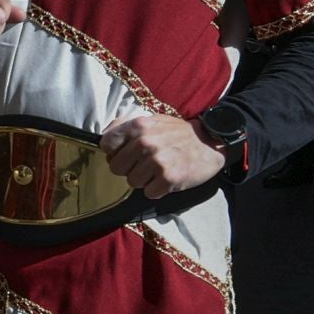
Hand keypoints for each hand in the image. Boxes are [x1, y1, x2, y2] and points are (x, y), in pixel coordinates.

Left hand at [100, 114, 225, 199]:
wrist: (209, 142)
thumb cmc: (177, 133)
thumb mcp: (151, 120)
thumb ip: (126, 126)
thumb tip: (104, 140)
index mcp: (137, 126)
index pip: (106, 144)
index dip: (113, 152)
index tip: (124, 153)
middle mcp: (144, 143)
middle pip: (116, 167)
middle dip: (128, 168)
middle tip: (144, 164)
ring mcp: (156, 161)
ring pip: (132, 182)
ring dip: (144, 179)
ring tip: (159, 169)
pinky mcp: (168, 178)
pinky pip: (149, 192)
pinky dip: (157, 189)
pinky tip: (167, 178)